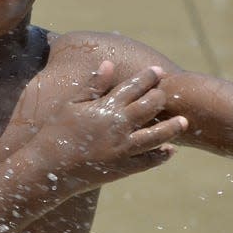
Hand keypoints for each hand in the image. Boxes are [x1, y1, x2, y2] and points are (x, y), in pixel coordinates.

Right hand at [32, 62, 187, 192]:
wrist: (48, 169)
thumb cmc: (55, 133)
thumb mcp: (72, 104)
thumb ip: (93, 85)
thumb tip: (109, 63)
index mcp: (106, 107)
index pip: (134, 86)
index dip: (148, 77)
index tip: (158, 72)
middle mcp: (119, 126)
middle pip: (150, 107)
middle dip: (161, 98)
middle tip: (168, 94)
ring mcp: (123, 148)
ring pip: (157, 135)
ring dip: (172, 127)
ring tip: (184, 121)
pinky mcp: (123, 168)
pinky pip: (148, 161)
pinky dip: (161, 155)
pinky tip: (170, 150)